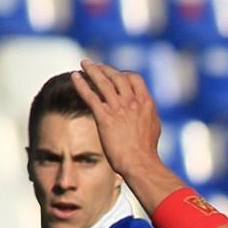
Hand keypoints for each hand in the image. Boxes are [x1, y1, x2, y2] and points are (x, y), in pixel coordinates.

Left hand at [71, 60, 164, 174]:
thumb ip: (146, 113)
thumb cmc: (146, 150)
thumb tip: (144, 108)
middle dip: (105, 68)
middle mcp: (132, 102)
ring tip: (84, 64)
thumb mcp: (153, 126)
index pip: (134, 78)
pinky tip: (74, 77)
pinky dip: (81, 84)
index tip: (115, 74)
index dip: (123, 73)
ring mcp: (118, 109)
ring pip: (103, 82)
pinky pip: (90, 95)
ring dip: (92, 70)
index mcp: (146, 103)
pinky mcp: (104, 117)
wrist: (140, 163)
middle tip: (95, 66)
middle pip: (117, 76)